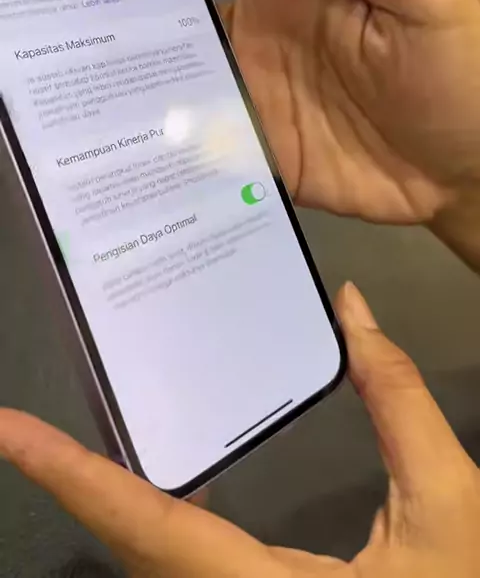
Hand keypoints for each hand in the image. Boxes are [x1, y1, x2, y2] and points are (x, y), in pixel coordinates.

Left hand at [2, 284, 478, 576]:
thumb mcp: (447, 501)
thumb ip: (398, 401)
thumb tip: (353, 309)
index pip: (154, 531)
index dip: (76, 480)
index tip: (11, 432)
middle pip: (135, 554)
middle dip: (80, 489)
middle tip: (30, 429)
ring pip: (151, 567)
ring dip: (109, 509)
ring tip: (69, 450)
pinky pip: (179, 569)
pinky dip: (150, 526)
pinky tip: (155, 491)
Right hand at [82, 0, 479, 229]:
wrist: (460, 170)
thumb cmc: (454, 69)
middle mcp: (254, 20)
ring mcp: (246, 83)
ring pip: (168, 60)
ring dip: (125, 61)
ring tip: (80, 71)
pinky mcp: (247, 140)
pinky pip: (192, 130)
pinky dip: (159, 132)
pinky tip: (127, 139)